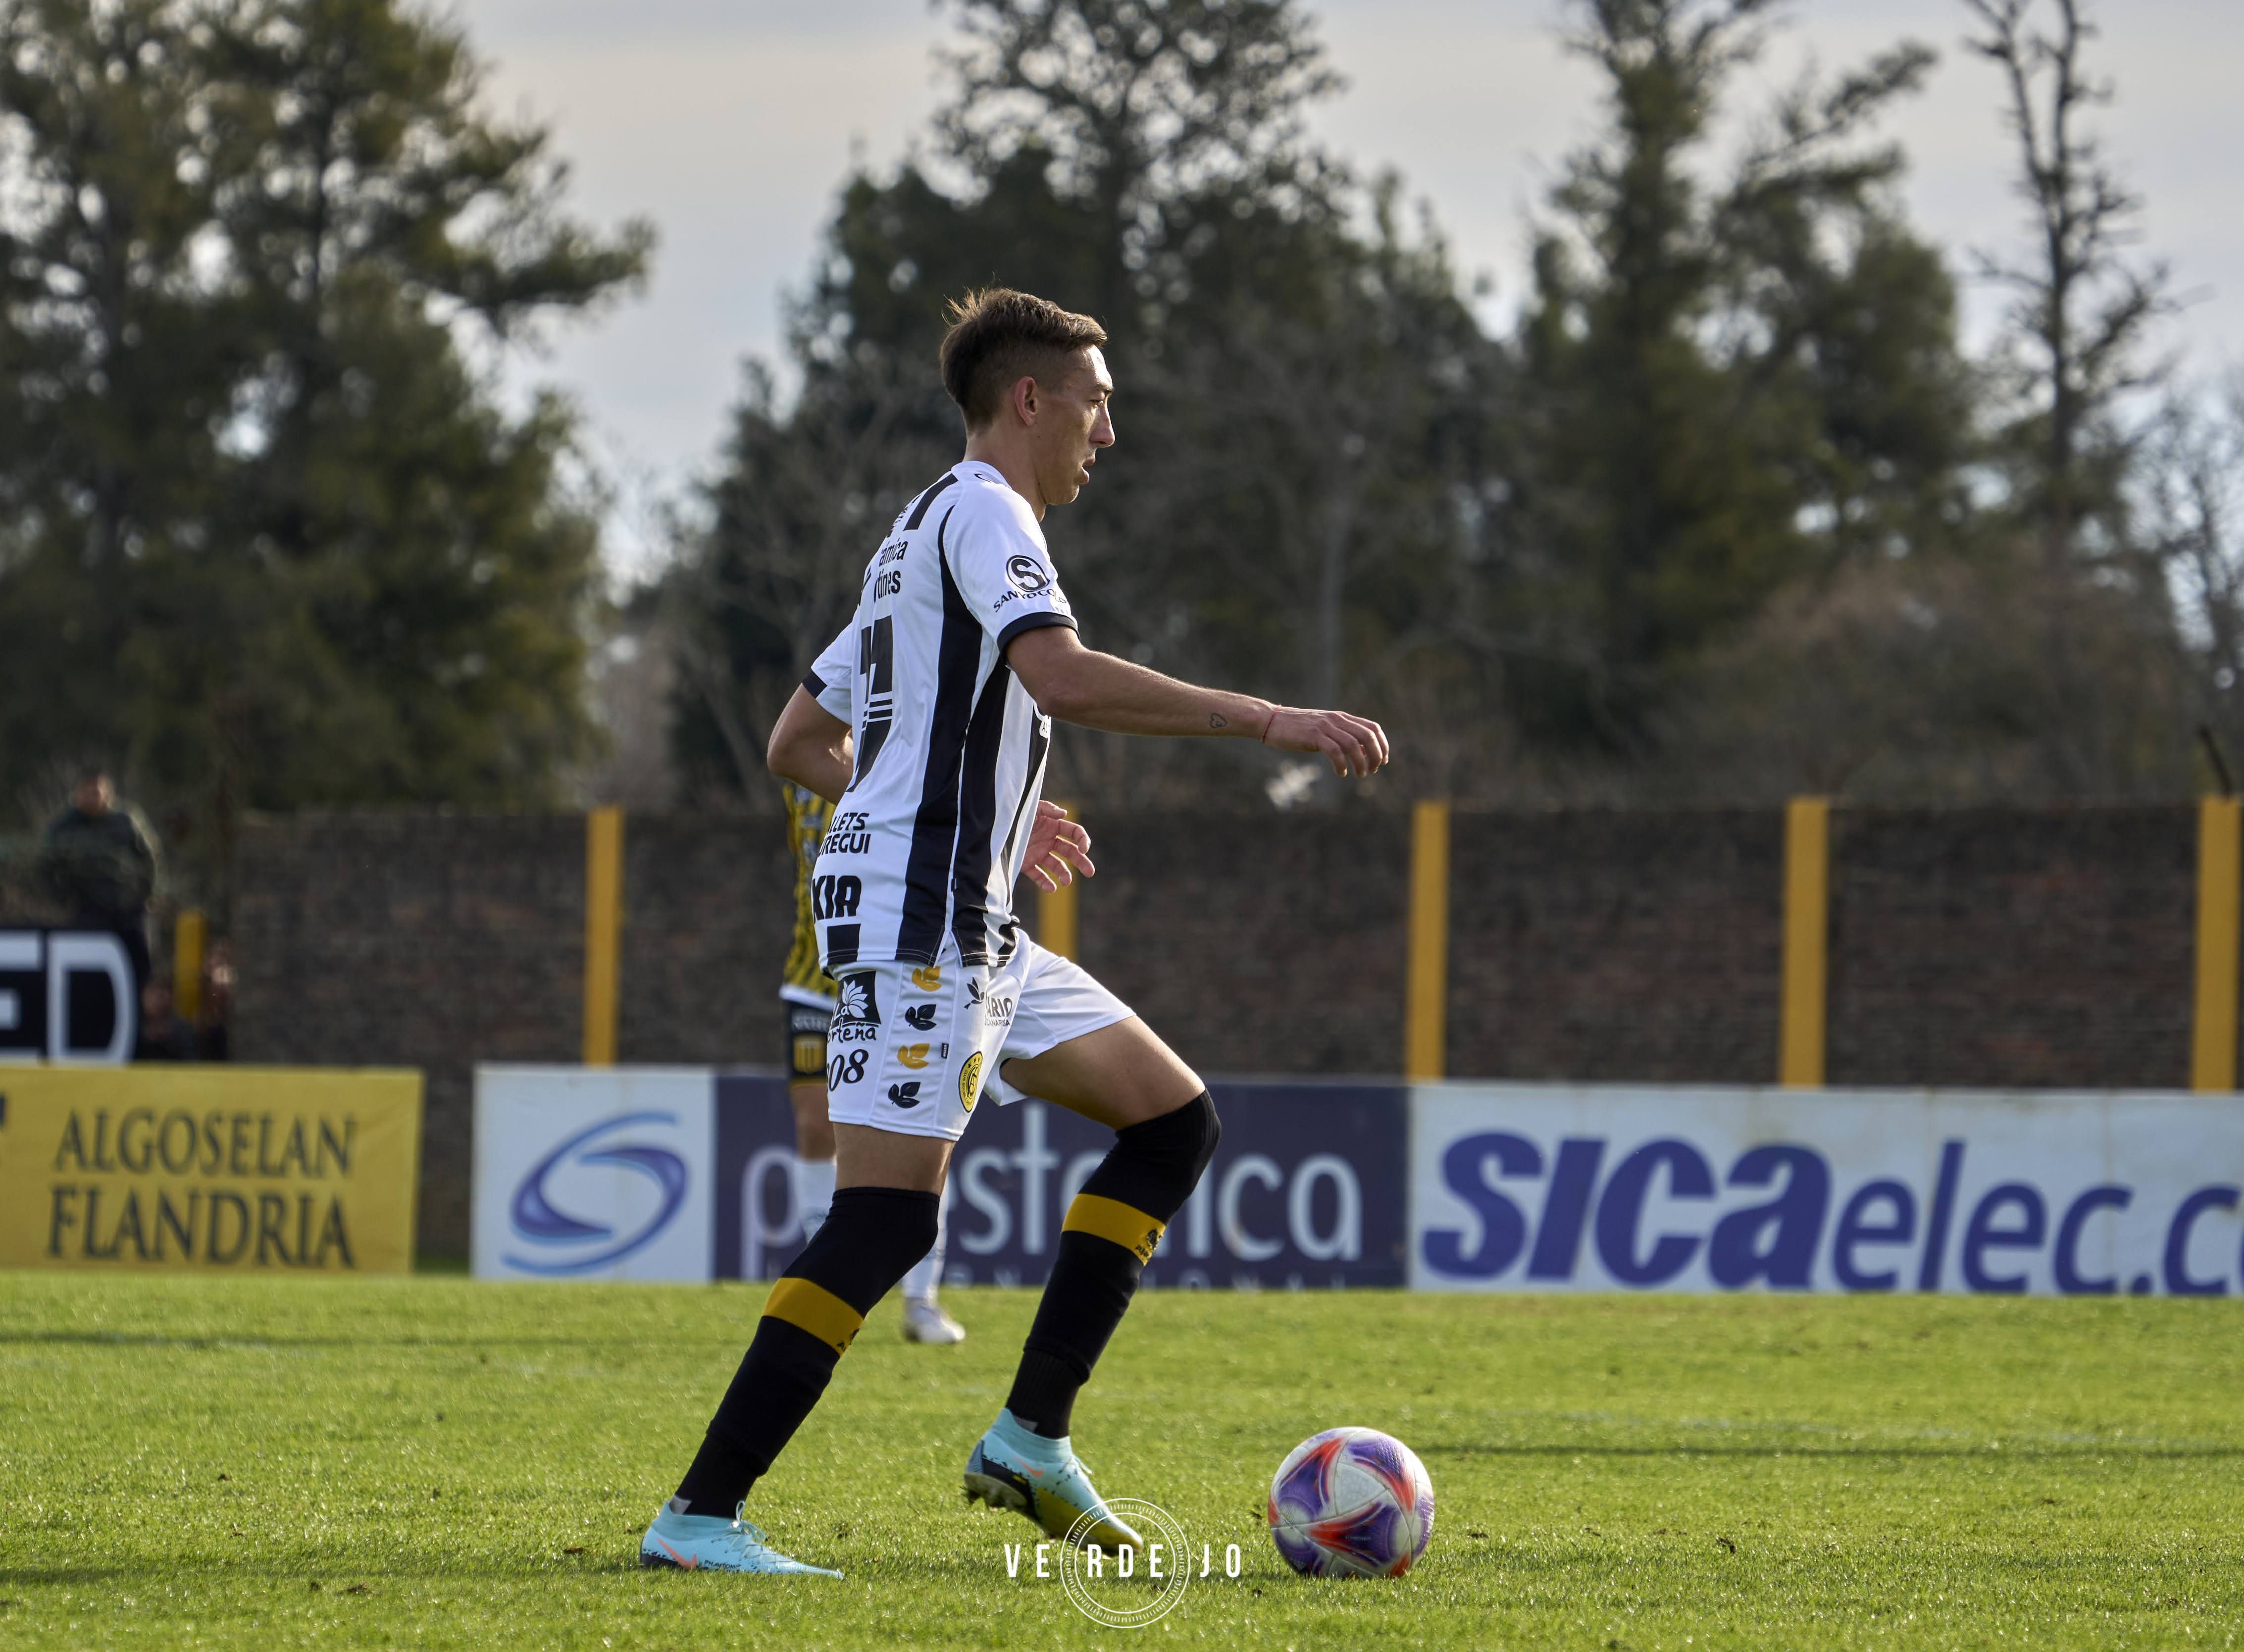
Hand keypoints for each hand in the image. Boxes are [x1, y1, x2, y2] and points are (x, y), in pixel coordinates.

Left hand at [1021, 800, 1093, 891]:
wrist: (990, 827)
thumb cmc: (1013, 813)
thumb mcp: (1030, 808)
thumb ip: (1047, 808)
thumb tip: (1065, 814)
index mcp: (1053, 825)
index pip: (1075, 833)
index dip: (1083, 840)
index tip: (1084, 849)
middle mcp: (1048, 840)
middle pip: (1071, 851)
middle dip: (1082, 861)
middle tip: (1091, 872)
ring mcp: (1038, 853)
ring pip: (1057, 865)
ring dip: (1064, 874)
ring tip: (1066, 882)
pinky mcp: (1026, 863)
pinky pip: (1039, 875)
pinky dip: (1046, 883)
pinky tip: (1051, 888)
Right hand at [1262, 707, 1389, 778]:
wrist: (1271, 721)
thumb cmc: (1297, 729)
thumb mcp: (1323, 730)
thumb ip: (1342, 737)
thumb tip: (1363, 752)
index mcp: (1341, 717)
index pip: (1372, 727)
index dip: (1383, 744)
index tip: (1383, 760)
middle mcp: (1336, 719)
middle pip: (1368, 736)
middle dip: (1376, 755)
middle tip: (1373, 770)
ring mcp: (1325, 727)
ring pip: (1353, 745)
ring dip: (1361, 763)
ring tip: (1359, 775)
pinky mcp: (1313, 735)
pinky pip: (1335, 751)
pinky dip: (1341, 764)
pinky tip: (1340, 773)